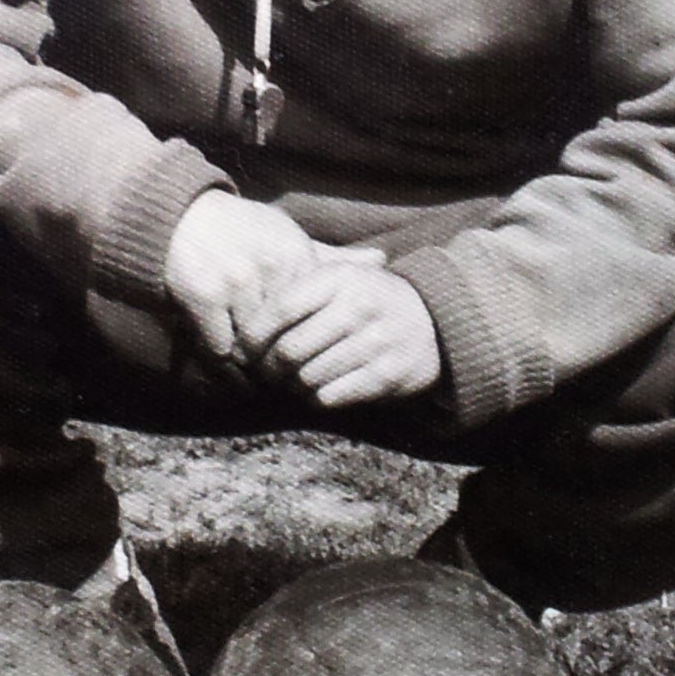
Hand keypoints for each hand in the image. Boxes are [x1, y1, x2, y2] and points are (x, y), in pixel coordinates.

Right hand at [163, 192, 377, 371]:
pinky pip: (220, 345)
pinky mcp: (203, 296)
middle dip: (281, 352)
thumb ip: (333, 257)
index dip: (311, 336)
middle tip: (279, 367)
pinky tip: (222, 340)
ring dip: (250, 355)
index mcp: (294, 256)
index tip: (307, 348)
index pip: (314, 316)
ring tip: (251, 358)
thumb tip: (382, 260)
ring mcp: (234, 282)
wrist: (185, 217)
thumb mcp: (292, 237)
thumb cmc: (245, 230)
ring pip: (252, 344)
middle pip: (285, 334)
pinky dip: (221, 349)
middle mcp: (268, 268)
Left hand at [251, 260, 442, 407]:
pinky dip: (314, 398)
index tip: (246, 348)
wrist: (434, 321)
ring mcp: (376, 343)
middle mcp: (359, 308)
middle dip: (269, 368)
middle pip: (290, 350)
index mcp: (341, 278)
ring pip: (308, 378)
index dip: (255, 335)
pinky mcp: (387, 376)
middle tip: (264, 372)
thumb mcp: (340, 276)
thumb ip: (296, 288)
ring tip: (287, 381)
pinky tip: (313, 390)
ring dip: (290, 386)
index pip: (281, 309)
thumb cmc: (369, 298)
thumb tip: (240, 321)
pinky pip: (331, 396)